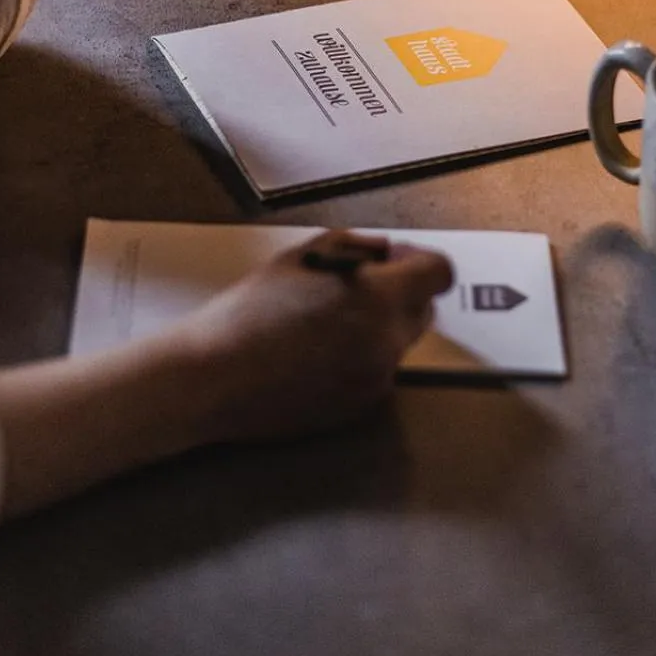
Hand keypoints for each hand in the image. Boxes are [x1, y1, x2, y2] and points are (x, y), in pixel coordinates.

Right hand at [168, 231, 453, 444]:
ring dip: (375, 328)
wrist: (216, 377)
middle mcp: (389, 342)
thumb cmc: (252, 309)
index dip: (420, 261)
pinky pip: (375, 373)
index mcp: (380, 298)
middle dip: (399, 294)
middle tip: (354, 288)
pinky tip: (313, 355)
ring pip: (396, 344)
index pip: (439, 274)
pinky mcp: (359, 409)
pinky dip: (358, 359)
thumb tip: (387, 251)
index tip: (395, 259)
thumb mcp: (304, 257)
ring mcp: (376, 380)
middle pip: (423, 310)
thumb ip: (356, 246)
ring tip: (322, 323)